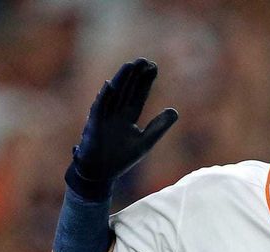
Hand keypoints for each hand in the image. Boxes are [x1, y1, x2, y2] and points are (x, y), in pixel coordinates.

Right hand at [67, 58, 178, 199]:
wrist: (100, 174)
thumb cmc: (120, 159)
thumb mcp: (145, 142)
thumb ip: (158, 127)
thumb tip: (174, 110)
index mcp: (127, 117)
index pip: (138, 95)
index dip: (145, 82)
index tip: (153, 66)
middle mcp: (115, 114)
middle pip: (127, 90)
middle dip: (134, 76)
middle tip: (143, 60)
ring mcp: (104, 118)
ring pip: (114, 95)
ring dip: (121, 80)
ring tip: (129, 65)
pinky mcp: (94, 126)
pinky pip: (99, 109)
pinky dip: (104, 98)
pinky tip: (110, 85)